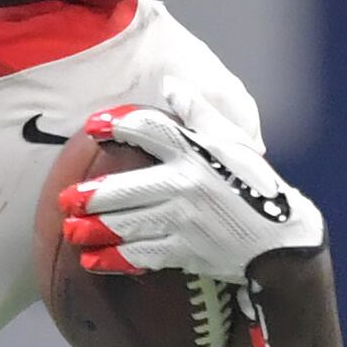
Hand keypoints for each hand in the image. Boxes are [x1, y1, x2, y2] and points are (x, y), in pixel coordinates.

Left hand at [61, 104, 324, 287]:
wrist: (281, 242)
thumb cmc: (255, 185)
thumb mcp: (233, 143)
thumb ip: (199, 113)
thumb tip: (170, 84)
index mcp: (199, 152)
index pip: (151, 130)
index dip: (118, 126)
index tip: (92, 126)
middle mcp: (188, 184)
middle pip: (127, 188)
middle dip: (91, 196)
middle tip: (66, 199)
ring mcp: (186, 221)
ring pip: (129, 224)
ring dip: (95, 229)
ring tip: (71, 231)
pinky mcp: (186, 252)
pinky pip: (142, 255)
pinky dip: (115, 260)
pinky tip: (92, 261)